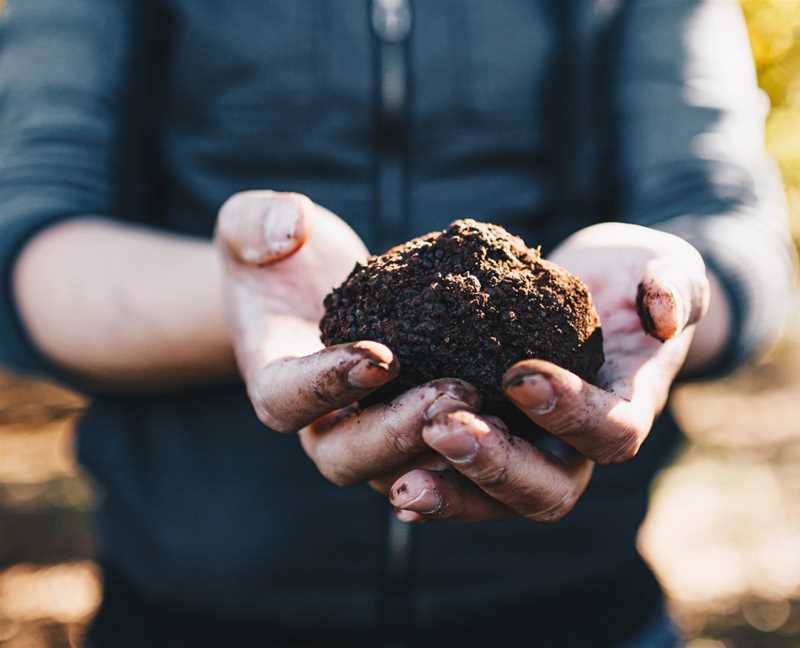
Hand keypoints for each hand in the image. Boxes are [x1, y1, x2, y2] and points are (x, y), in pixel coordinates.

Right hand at [216, 191, 482, 485]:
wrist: (313, 286)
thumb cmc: (280, 258)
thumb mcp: (251, 226)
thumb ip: (256, 222)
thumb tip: (287, 229)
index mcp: (274, 379)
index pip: (286, 399)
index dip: (328, 385)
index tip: (380, 354)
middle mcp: (319, 422)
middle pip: (346, 457)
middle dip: (398, 432)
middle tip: (453, 393)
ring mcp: (367, 434)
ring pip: (400, 470)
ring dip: (446, 452)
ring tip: (496, 413)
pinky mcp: (411, 429)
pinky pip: (439, 457)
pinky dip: (475, 448)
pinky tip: (520, 418)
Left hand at [387, 223, 708, 522]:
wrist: (593, 292)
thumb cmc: (631, 280)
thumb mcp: (663, 268)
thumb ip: (672, 285)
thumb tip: (663, 316)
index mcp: (624, 408)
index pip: (610, 432)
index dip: (569, 413)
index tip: (520, 373)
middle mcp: (575, 447)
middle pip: (546, 490)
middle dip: (495, 464)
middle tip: (444, 426)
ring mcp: (529, 451)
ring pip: (495, 500)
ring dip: (449, 490)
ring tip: (401, 477)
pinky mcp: (488, 442)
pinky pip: (460, 482)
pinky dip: (429, 484)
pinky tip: (390, 479)